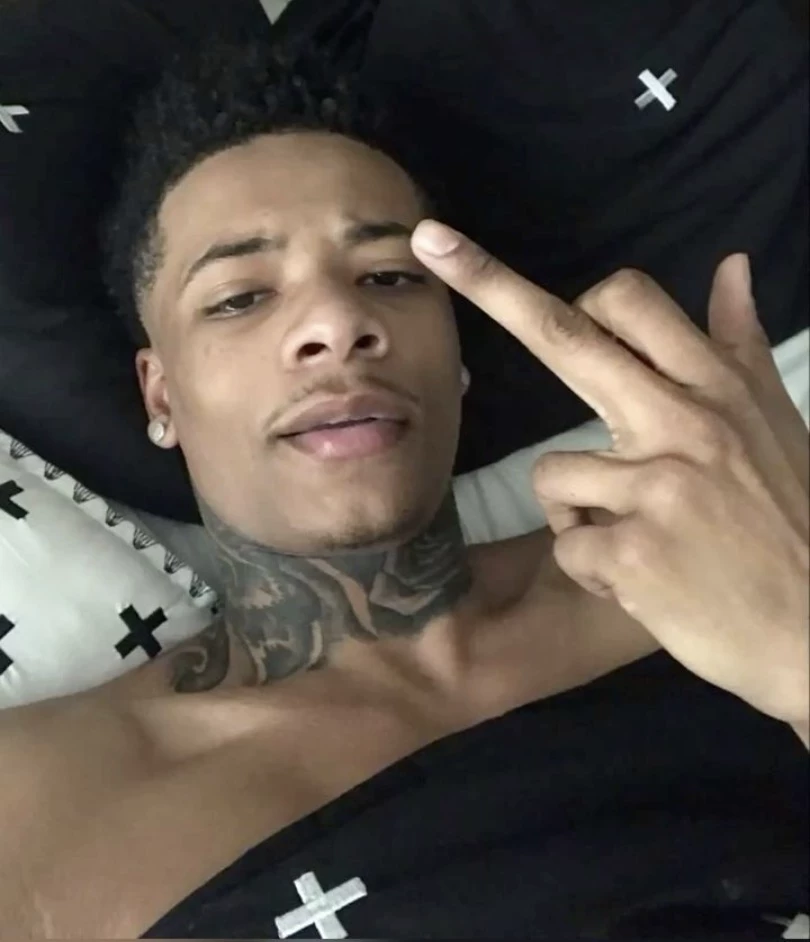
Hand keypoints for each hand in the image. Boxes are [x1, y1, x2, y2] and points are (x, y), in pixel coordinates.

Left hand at [413, 220, 808, 735]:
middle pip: (566, 338)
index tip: (501, 261)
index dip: (566, 284)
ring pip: (551, 473)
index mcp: (717, 385)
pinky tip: (644, 581)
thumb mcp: (775, 424)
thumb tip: (731, 264)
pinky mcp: (633, 551)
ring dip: (580, 511)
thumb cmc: (792, 521)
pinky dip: (595, 568)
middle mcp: (685, 421)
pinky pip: (569, 545)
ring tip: (639, 537)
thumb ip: (739, 346)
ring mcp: (658, 485)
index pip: (634, 301)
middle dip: (489, 285)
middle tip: (434, 244)